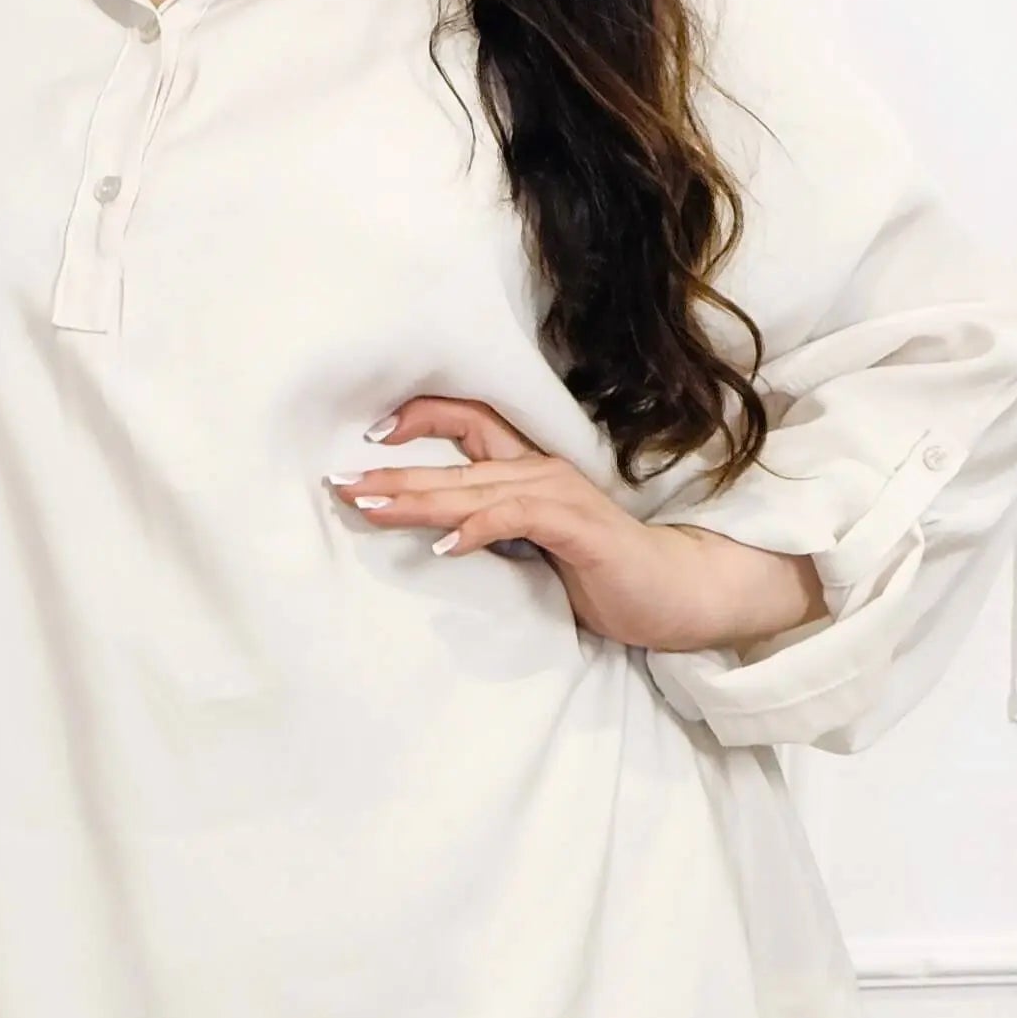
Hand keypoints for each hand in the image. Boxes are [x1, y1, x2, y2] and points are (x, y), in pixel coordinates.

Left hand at [327, 394, 823, 653]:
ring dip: (418, 498)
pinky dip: (476, 528)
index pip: (466, 425)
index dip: (417, 424)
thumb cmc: (604, 574)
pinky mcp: (577, 526)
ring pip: (474, 487)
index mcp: (527, 471)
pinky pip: (517, 517)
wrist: (676, 593)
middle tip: (339, 486)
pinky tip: (442, 545)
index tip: (366, 446)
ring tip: (371, 508)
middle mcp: (539, 471)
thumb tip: (434, 534)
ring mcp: (560, 494)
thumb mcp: (534, 549)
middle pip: (453, 460)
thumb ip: (492, 531)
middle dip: (391, 474)